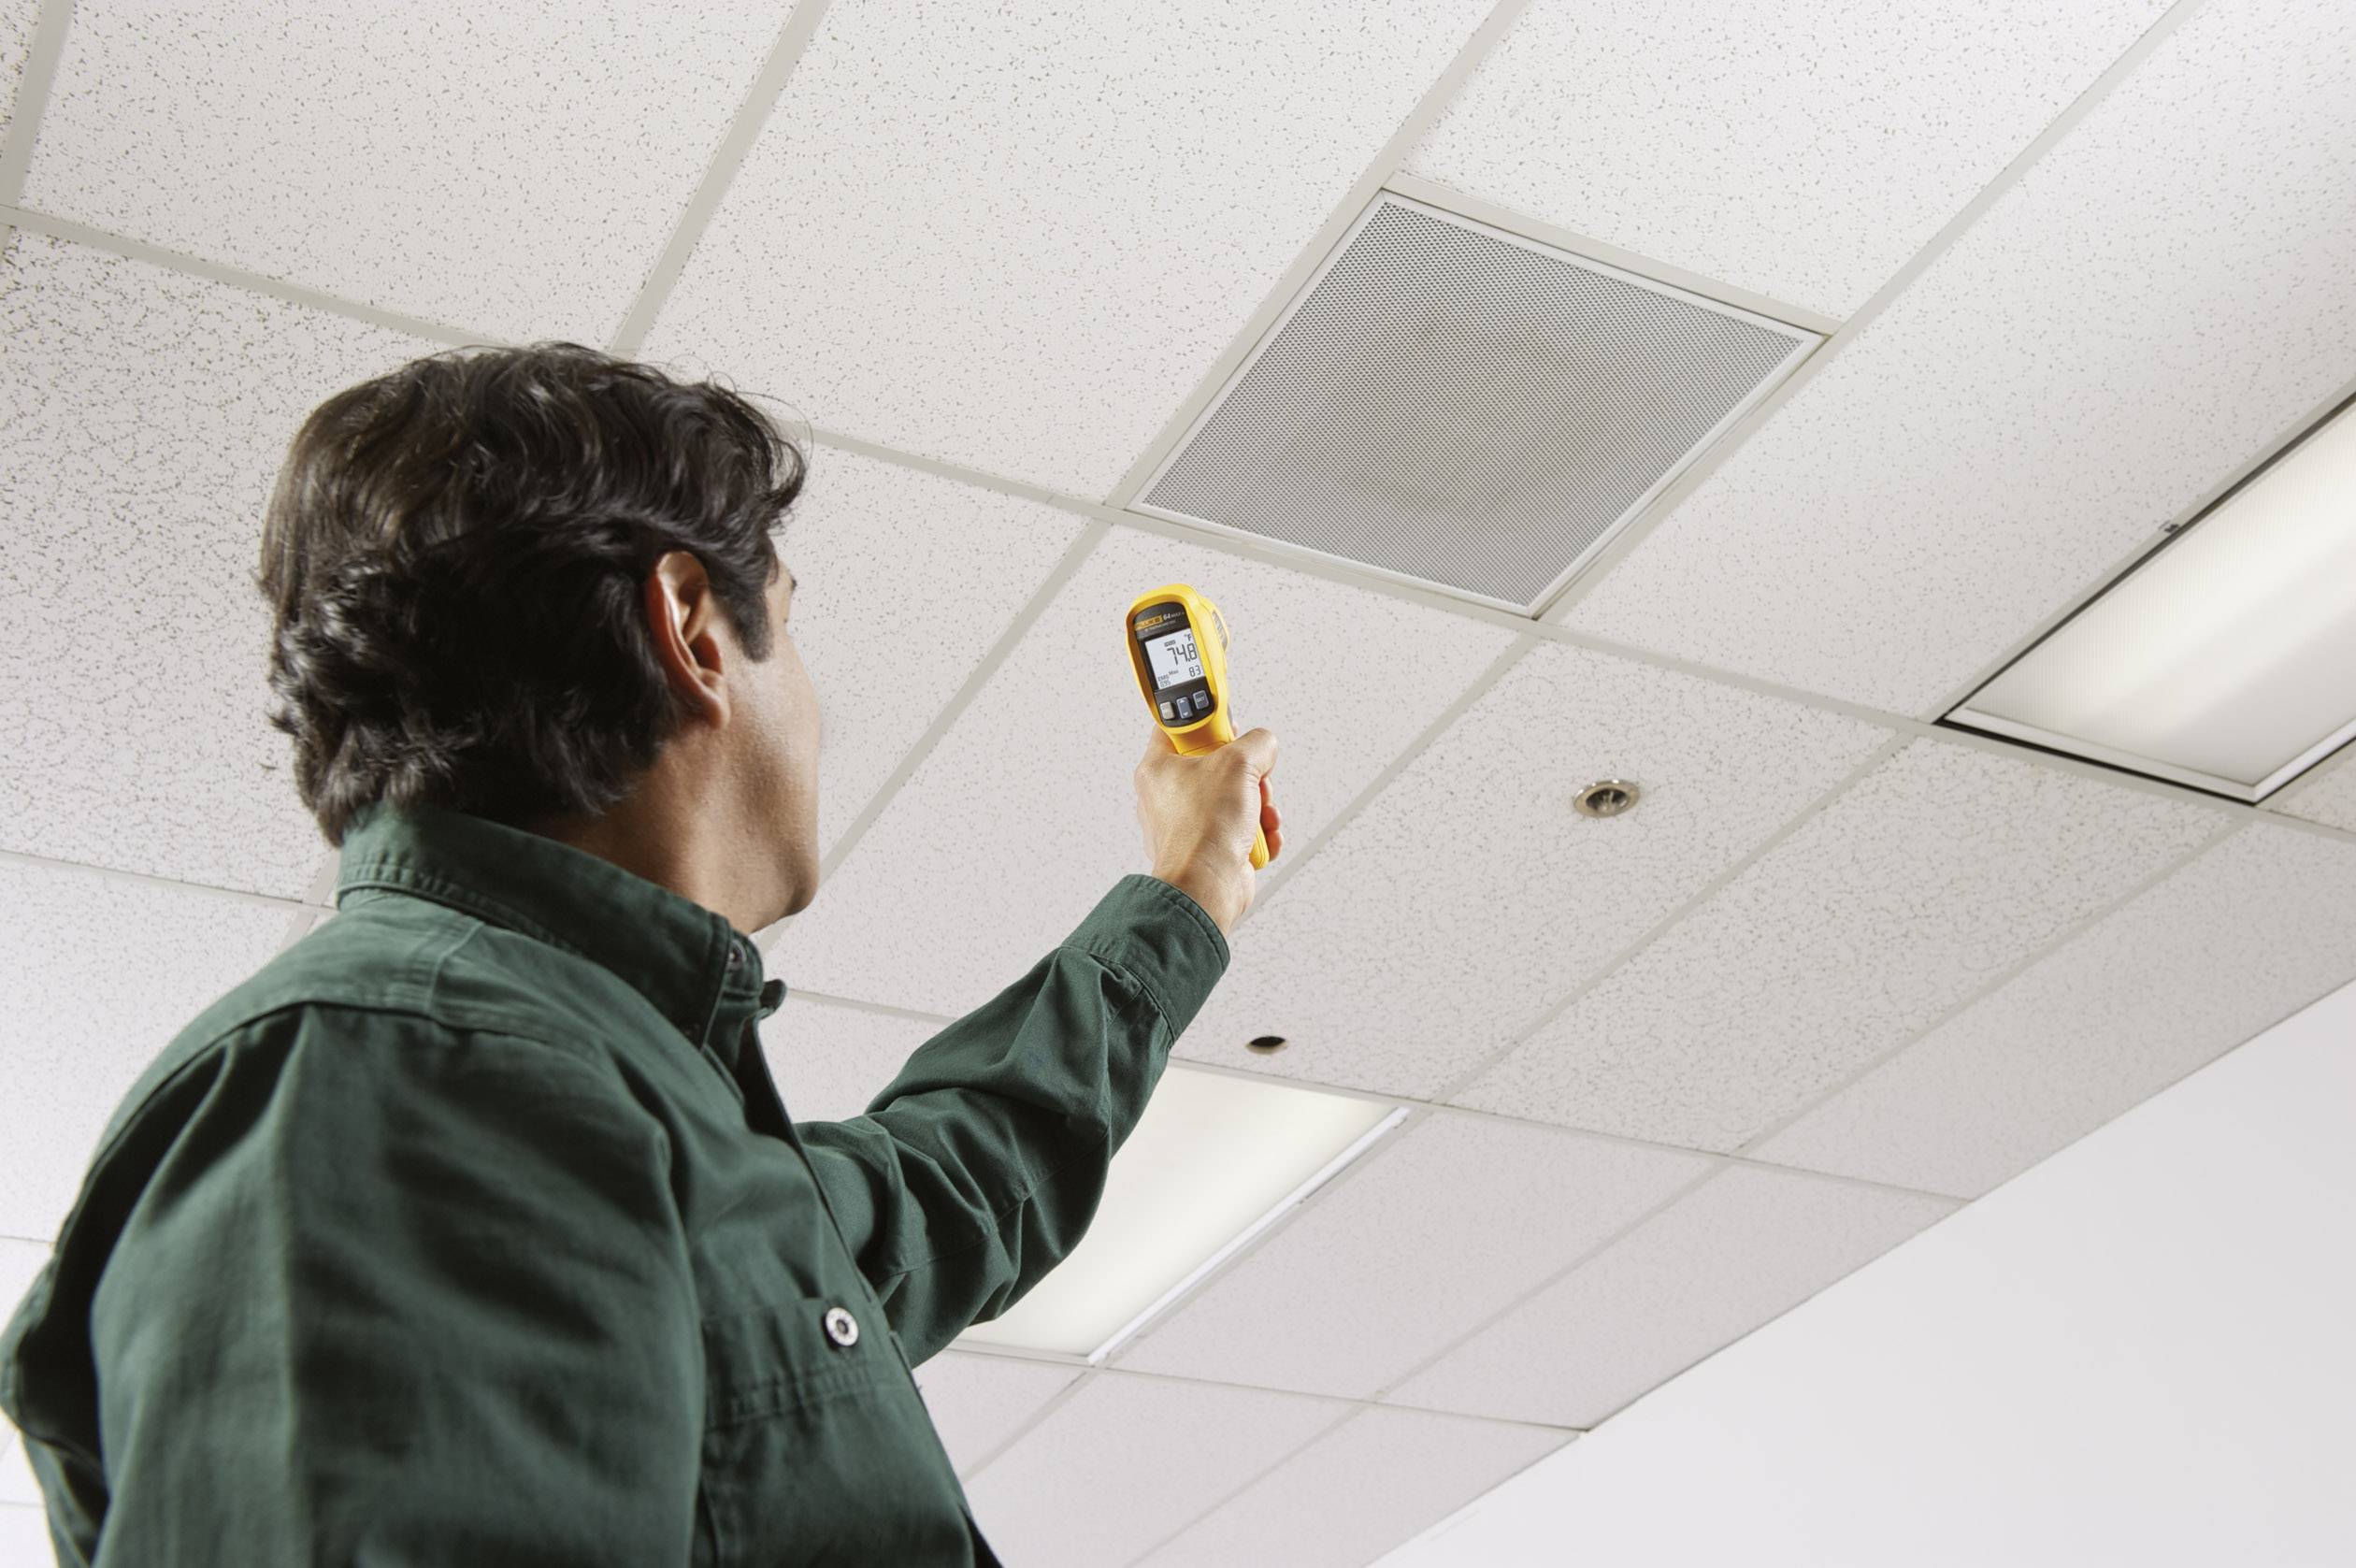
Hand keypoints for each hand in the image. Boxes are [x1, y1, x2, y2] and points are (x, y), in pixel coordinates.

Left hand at [1134, 726, 1280, 936]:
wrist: (1207, 887)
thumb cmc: (1203, 832)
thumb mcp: (1238, 763)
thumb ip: (1256, 742)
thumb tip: (1264, 745)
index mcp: (1159, 768)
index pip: (1179, 727)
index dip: (1209, 721)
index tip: (1228, 721)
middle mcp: (1168, 796)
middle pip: (1219, 764)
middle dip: (1249, 774)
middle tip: (1253, 779)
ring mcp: (1189, 823)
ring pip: (1235, 798)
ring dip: (1259, 805)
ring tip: (1259, 814)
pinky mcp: (1209, 847)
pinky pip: (1241, 828)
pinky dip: (1258, 833)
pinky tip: (1259, 837)